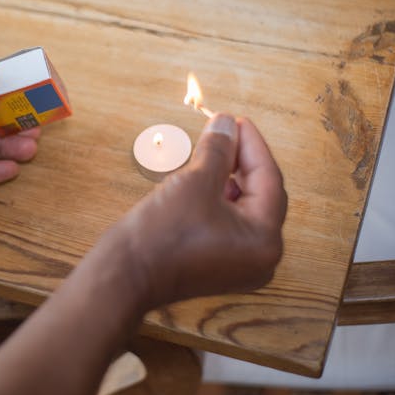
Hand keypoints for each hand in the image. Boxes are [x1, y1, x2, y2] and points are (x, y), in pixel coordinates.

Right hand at [110, 114, 286, 309]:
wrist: (125, 275)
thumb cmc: (162, 233)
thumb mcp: (195, 182)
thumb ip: (218, 150)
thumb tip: (225, 122)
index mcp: (265, 240)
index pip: (269, 179)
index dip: (252, 144)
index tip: (236, 119)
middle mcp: (261, 258)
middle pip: (261, 194)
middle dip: (243, 161)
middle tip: (225, 132)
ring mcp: (241, 265)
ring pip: (245, 208)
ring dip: (231, 178)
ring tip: (213, 153)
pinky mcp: (220, 264)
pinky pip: (230, 223)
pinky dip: (221, 198)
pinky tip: (205, 180)